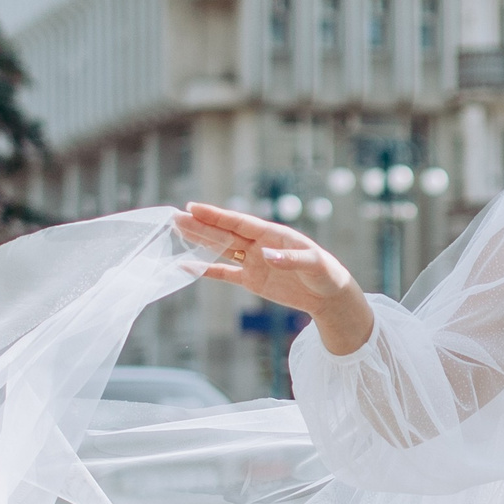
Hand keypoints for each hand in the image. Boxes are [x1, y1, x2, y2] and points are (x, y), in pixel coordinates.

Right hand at [176, 203, 375, 353]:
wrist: (329, 296)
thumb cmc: (326, 274)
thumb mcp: (313, 265)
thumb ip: (290, 259)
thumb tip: (265, 255)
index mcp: (272, 234)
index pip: (238, 222)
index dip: (216, 215)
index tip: (193, 207)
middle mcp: (259, 244)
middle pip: (224, 233)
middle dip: (200, 225)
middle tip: (174, 216)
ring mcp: (253, 262)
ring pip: (221, 249)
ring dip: (200, 241)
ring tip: (178, 230)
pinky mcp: (251, 280)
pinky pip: (225, 273)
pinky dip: (207, 270)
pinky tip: (188, 265)